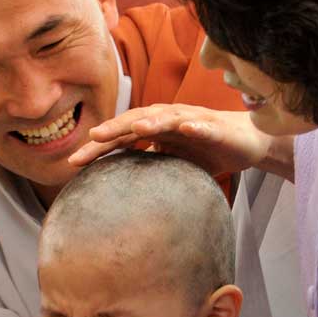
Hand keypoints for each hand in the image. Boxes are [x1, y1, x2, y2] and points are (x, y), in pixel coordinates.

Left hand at [67, 104, 286, 178]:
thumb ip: (142, 171)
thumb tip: (112, 198)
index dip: (97, 148)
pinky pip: (203, 126)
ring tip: (136, 127)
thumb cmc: (201, 152)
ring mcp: (190, 120)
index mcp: (152, 130)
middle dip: (115, 129)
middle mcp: (167, 120)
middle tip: (93, 137)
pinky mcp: (214, 127)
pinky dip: (195, 126)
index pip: (119, 137)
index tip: (73, 162)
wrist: (244, 142)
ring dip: (152, 121)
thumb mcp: (167, 164)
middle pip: (135, 122)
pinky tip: (186, 129)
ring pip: (167, 118)